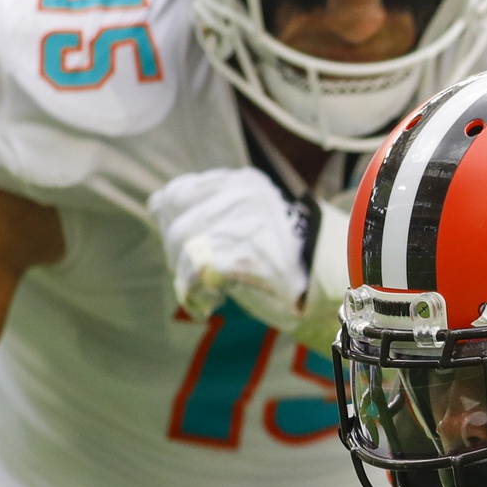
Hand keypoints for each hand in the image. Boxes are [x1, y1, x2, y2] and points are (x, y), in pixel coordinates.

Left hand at [147, 169, 309, 334]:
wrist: (331, 286)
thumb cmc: (281, 258)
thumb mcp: (241, 222)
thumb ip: (203, 210)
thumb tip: (155, 205)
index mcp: (240, 183)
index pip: (177, 194)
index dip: (172, 227)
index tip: (188, 250)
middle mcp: (242, 195)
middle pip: (177, 225)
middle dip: (178, 258)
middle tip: (198, 279)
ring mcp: (246, 223)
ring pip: (185, 249)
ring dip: (187, 279)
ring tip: (208, 293)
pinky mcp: (247, 255)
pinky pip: (197, 273)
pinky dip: (195, 295)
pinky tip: (210, 304)